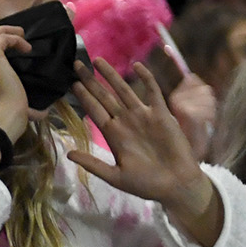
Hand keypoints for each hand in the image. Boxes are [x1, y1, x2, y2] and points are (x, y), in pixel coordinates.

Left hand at [69, 59, 223, 245]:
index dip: (82, 96)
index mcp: (113, 134)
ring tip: (97, 60)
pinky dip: (146, 79)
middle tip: (76, 64)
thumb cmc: (146, 184)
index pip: (94, 110)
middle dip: (90, 80)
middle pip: (104, 96)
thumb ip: (93, 164)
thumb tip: (68, 154)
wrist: (177, 186)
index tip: (70, 82)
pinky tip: (136, 66)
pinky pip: (153, 93)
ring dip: (112, 75)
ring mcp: (143, 116)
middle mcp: (125, 121)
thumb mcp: (115, 176)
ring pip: (124, 90)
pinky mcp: (162, 115)